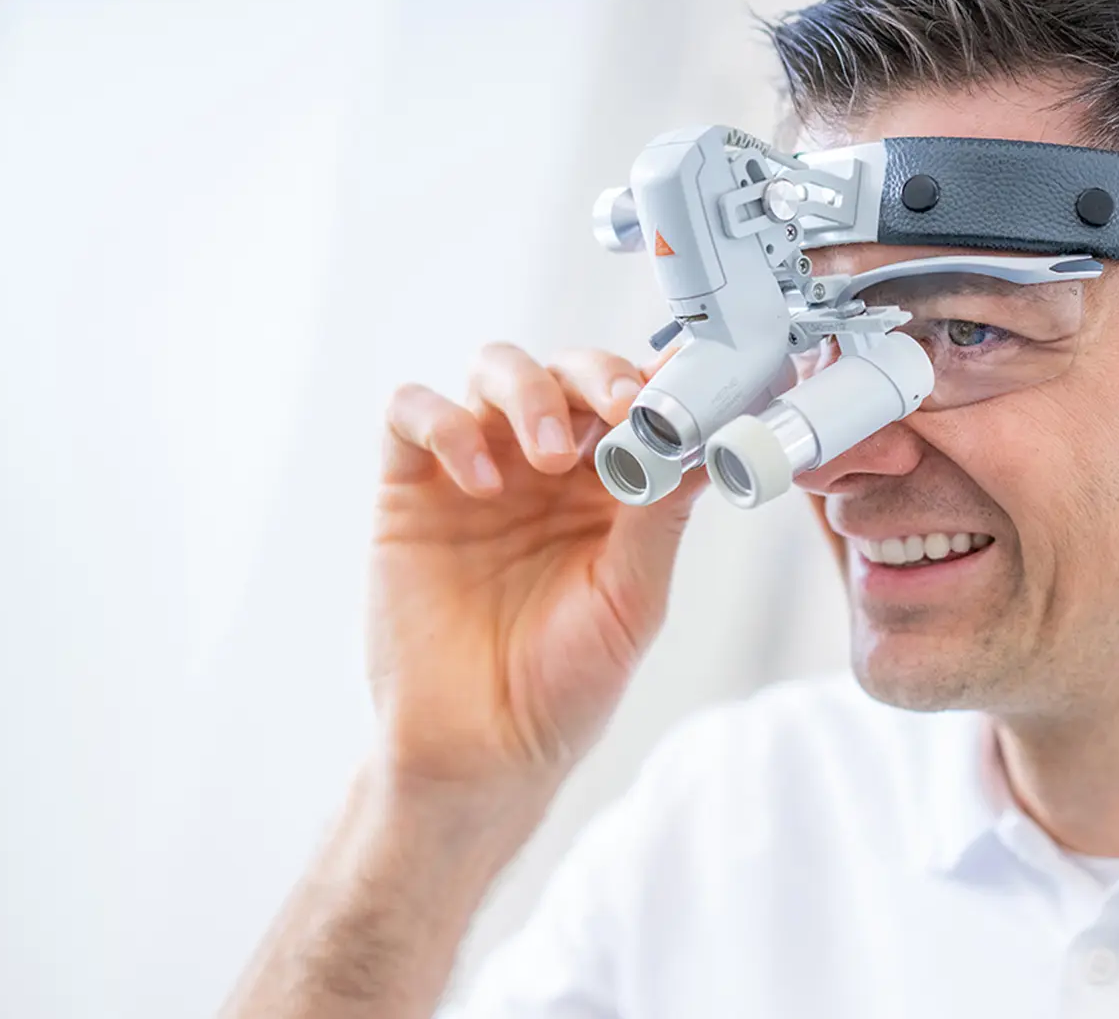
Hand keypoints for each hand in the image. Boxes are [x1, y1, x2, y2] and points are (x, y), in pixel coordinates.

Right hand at [369, 344, 700, 794]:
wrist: (480, 748)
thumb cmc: (564, 683)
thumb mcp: (633, 599)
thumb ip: (661, 515)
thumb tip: (709, 436)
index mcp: (609, 488)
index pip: (634, 402)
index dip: (658, 383)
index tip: (684, 387)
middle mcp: (544, 466)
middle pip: (566, 370)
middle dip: (596, 376)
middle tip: (620, 409)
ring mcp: (476, 469)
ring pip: (494, 370)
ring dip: (528, 392)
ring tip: (547, 456)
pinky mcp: (410, 488)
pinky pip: (411, 413)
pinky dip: (444, 424)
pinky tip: (477, 481)